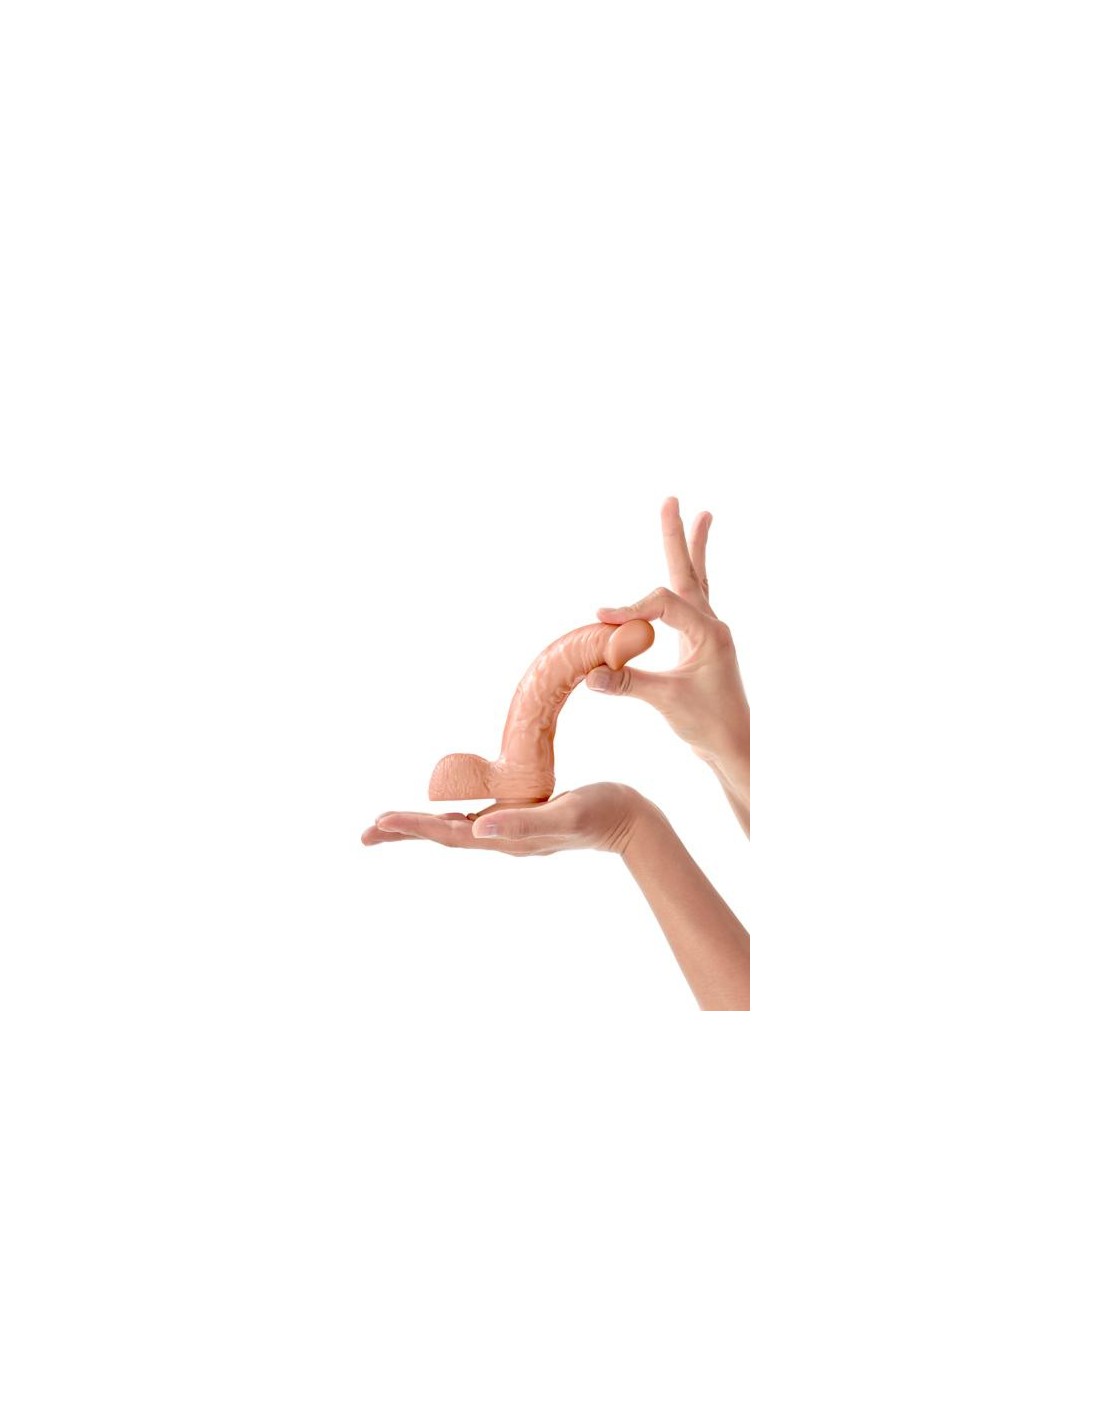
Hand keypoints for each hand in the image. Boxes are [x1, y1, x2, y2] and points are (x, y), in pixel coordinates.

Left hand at [361, 782, 641, 856]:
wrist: (633, 822)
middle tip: (365, 833)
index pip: (448, 834)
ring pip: (455, 830)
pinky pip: (475, 822)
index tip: (378, 823)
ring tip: (390, 826)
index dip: (412, 827)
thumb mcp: (565, 814)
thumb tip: (479, 832)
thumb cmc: (604, 812)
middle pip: (443, 836)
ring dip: (421, 828)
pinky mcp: (522, 820)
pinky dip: (449, 820)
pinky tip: (444, 817)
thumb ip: (524, 825)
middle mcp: (503, 839)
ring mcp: (511, 832)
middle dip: (404, 831)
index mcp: (507, 838)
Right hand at [587, 497, 749, 831]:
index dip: (630, 608)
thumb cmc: (709, 724)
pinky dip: (685, 581)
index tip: (600, 619)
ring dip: (692, 549)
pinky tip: (683, 570)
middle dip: (678, 537)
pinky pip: (689, 603)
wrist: (736, 746)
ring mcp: (708, 633)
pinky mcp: (701, 644)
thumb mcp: (666, 702)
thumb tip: (589, 675)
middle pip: (689, 573)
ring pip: (695, 582)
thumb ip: (629, 684)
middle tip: (673, 499)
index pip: (663, 604)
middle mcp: (712, 625)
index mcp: (709, 633)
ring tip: (700, 514)